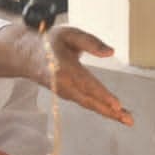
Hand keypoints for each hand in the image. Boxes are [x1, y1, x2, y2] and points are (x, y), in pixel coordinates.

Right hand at [0, 23, 132, 126]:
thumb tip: (111, 52)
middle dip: (109, 111)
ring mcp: (64, 91)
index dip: (101, 95)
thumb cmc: (50, 42)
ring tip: (127, 119)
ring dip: (108, 113)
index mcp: (64, 66)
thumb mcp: (69, 34)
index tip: (117, 105)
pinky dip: (100, 109)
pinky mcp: (66, 95)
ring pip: (88, 104)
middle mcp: (63, 83)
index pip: (86, 83)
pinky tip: (114, 112)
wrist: (25, 55)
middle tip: (128, 120)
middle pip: (89, 100)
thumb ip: (90, 42)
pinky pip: (86, 103)